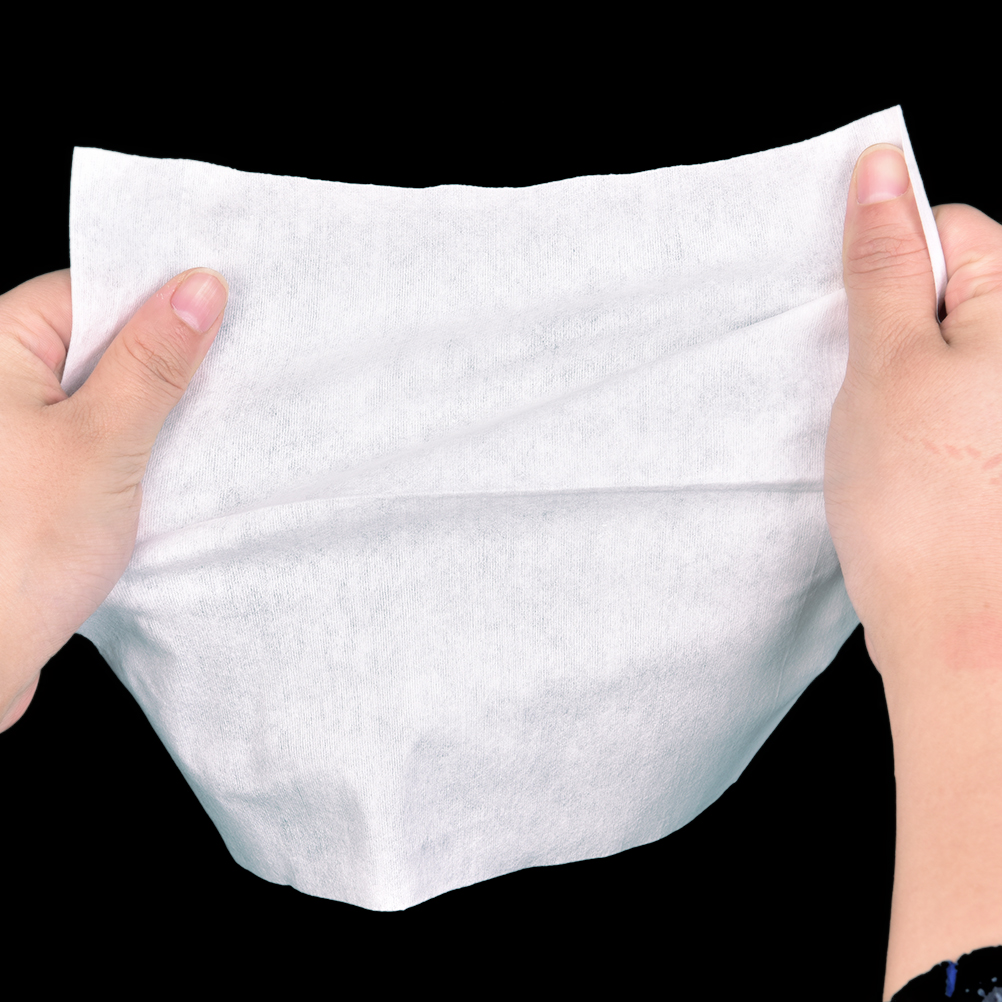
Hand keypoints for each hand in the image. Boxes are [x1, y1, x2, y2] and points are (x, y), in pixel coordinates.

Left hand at [0, 266, 228, 730]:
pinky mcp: (33, 476)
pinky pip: (93, 438)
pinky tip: (161, 472)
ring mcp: (15, 434)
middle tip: (217, 383)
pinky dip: (132, 449)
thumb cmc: (15, 553)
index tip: (218, 316)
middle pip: (96, 342)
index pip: (88, 291)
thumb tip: (195, 290)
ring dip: (150, 413)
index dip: (156, 300)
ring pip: (101, 394)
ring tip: (187, 437)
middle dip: (161, 363)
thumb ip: (152, 363)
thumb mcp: (103, 443)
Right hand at [824, 144, 1001, 676]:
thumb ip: (881, 265)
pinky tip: (903, 463)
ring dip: (903, 378)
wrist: (961, 633)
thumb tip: (880, 171)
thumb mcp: (885, 364)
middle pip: (952, 292)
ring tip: (886, 436)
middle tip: (869, 387)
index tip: (858, 317)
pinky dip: (920, 420)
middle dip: (897, 325)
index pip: (952, 230)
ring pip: (949, 354)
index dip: (891, 264)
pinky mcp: (999, 454)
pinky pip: (955, 405)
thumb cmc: (924, 504)